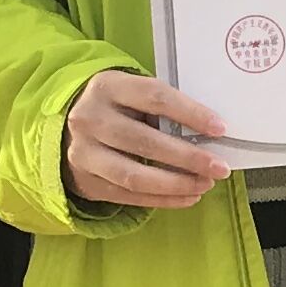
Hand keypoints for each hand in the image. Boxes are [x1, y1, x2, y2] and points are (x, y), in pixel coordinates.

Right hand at [64, 69, 229, 210]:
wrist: (65, 124)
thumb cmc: (115, 106)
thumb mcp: (130, 92)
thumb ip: (160, 106)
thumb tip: (208, 132)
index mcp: (107, 87)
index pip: (155, 97)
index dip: (190, 114)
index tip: (220, 129)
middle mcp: (90, 119)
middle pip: (145, 142)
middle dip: (188, 158)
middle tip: (219, 168)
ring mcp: (84, 153)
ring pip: (135, 176)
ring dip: (176, 183)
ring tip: (205, 184)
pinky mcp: (86, 181)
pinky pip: (128, 196)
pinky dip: (162, 199)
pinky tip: (188, 197)